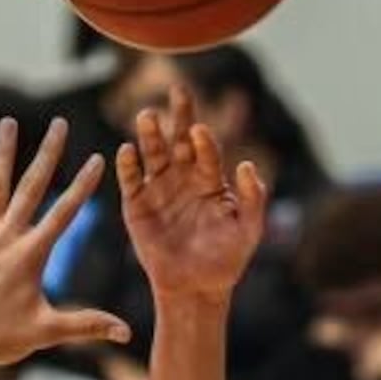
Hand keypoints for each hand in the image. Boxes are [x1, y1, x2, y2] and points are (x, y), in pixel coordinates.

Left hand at [0, 117, 126, 370]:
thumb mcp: (47, 333)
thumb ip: (87, 326)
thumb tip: (126, 332)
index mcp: (30, 255)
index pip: (64, 213)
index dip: (83, 185)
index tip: (97, 158)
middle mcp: (4, 238)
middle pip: (30, 187)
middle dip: (48, 153)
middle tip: (59, 123)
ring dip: (3, 153)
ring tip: (9, 122)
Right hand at [117, 87, 269, 307]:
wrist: (196, 289)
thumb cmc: (226, 259)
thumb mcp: (248, 231)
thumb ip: (254, 199)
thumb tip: (248, 165)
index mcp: (210, 179)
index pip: (207, 152)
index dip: (204, 140)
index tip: (200, 130)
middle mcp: (183, 176)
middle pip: (180, 139)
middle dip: (179, 115)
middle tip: (178, 90)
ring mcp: (158, 188)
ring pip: (153, 153)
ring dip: (150, 134)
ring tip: (147, 116)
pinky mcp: (136, 205)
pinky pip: (130, 180)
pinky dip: (127, 165)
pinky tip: (126, 150)